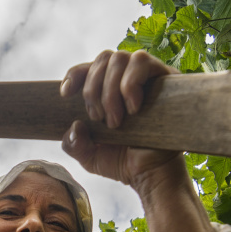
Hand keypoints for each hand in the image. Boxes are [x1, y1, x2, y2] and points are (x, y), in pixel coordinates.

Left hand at [60, 50, 183, 194]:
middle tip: (98, 118)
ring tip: (116, 121)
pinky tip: (133, 108)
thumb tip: (75, 125)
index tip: (65, 95)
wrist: (152, 174)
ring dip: (111, 89)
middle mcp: (126, 78)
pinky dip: (130, 83)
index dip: (75, 75)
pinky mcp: (165, 78)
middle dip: (93, 89)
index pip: (89, 67)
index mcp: (106, 90)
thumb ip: (74, 144)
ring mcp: (146, 76)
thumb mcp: (89, 156)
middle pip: (103, 59)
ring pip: (120, 57)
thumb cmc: (123, 163)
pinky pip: (142, 61)